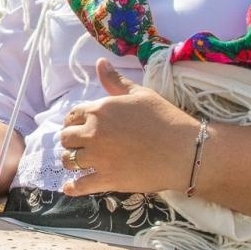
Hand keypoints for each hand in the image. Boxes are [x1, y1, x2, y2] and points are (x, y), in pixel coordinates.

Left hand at [58, 59, 197, 195]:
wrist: (184, 150)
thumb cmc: (165, 118)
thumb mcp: (140, 94)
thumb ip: (116, 81)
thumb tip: (100, 62)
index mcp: (99, 110)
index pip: (73, 115)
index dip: (74, 121)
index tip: (79, 126)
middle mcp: (93, 133)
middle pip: (66, 138)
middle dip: (71, 140)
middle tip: (79, 144)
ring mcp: (99, 158)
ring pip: (69, 160)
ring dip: (70, 160)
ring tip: (77, 162)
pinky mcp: (107, 180)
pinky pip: (80, 186)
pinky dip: (72, 187)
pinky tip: (69, 187)